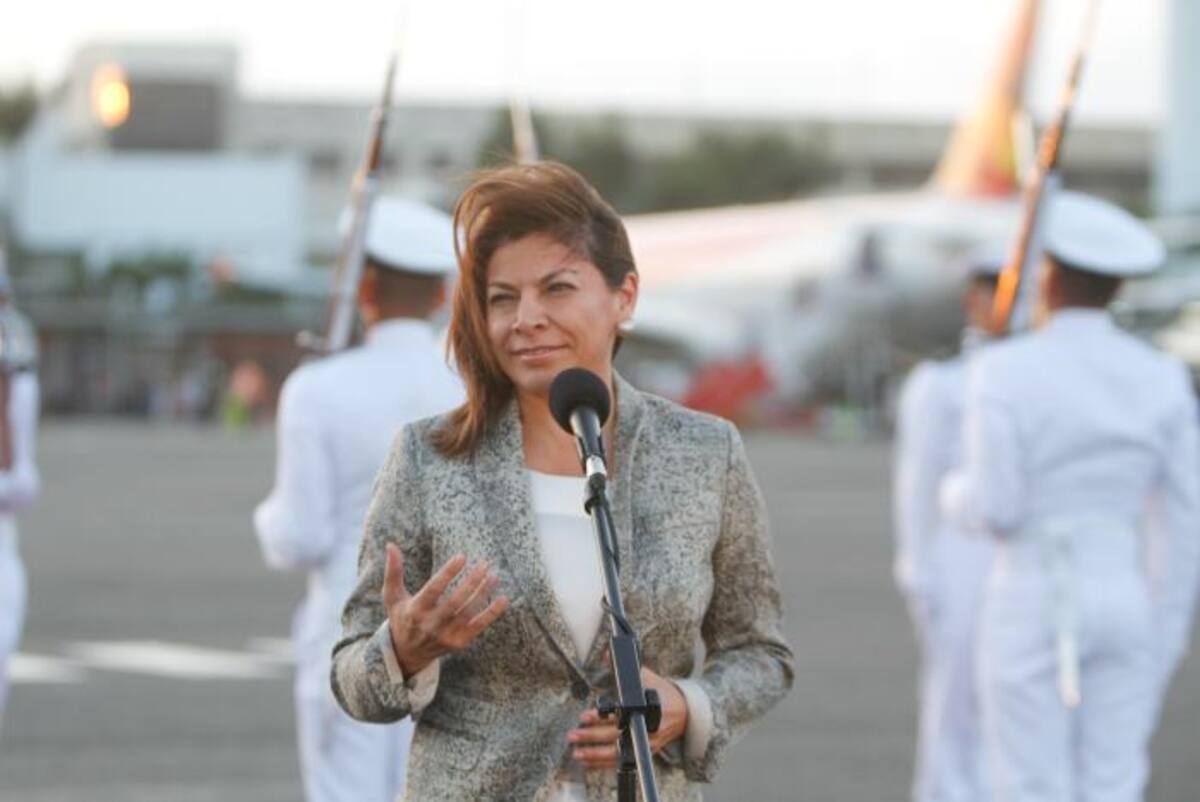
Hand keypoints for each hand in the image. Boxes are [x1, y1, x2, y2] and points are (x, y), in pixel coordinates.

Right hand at [382, 544, 509, 676]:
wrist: (407, 654)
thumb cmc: (402, 617)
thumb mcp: (392, 596)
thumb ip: (393, 571)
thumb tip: (390, 545)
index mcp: (415, 610)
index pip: (434, 589)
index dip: (448, 573)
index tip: (462, 557)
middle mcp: (430, 624)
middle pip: (455, 601)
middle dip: (471, 581)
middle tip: (484, 563)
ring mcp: (446, 635)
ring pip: (469, 613)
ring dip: (483, 594)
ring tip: (494, 576)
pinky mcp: (458, 643)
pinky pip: (478, 627)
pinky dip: (492, 613)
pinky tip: (503, 598)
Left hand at [567, 666, 688, 769]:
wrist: (685, 713)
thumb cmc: (664, 694)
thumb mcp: (647, 677)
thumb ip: (625, 670)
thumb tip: (607, 655)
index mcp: (646, 710)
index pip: (618, 715)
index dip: (600, 717)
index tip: (584, 716)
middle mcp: (645, 730)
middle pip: (615, 736)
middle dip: (592, 737)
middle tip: (574, 735)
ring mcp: (645, 744)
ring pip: (617, 754)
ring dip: (595, 755)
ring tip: (577, 753)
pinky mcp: (644, 754)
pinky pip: (622, 762)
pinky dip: (604, 764)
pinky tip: (589, 762)